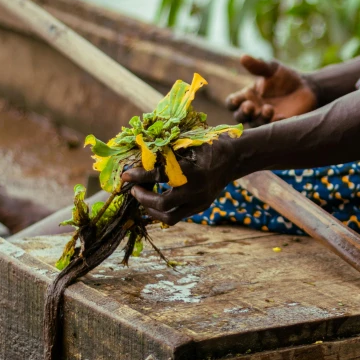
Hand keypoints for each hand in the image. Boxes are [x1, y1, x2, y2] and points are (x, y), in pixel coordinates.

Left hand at [121, 138, 239, 224]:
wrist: (233, 159)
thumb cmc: (207, 145)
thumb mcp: (188, 143)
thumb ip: (166, 151)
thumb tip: (138, 155)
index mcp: (193, 171)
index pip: (159, 177)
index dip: (139, 176)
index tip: (125, 175)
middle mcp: (197, 190)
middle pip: (162, 203)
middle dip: (143, 197)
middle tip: (133, 189)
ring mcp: (200, 202)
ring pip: (169, 216)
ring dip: (150, 209)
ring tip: (142, 198)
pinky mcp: (200, 207)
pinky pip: (177, 216)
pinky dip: (162, 211)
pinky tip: (153, 203)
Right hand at [227, 54, 317, 126]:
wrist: (307, 87)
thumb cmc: (286, 77)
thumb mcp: (272, 69)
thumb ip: (258, 66)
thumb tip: (243, 57)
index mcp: (248, 96)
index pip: (232, 103)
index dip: (232, 103)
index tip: (237, 100)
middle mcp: (254, 110)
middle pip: (240, 117)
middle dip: (243, 113)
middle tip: (250, 106)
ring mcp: (266, 120)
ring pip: (255, 125)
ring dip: (260, 118)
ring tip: (269, 108)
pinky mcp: (280, 126)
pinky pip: (273, 130)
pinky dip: (275, 124)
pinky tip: (281, 117)